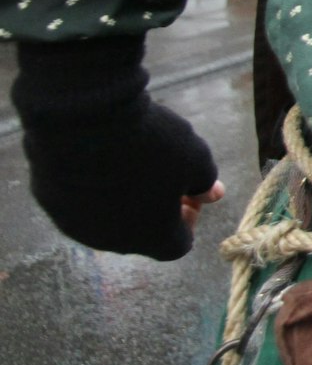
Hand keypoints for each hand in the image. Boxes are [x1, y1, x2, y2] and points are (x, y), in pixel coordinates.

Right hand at [13, 38, 221, 260]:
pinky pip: (78, 198)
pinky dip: (93, 185)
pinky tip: (101, 155)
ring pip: (106, 218)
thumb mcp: (195, 159)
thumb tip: (210, 195)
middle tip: (166, 177)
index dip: (188, 220)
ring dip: (123, 199)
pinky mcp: (49, 200)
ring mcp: (74, 223)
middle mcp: (109, 241)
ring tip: (133, 162)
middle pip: (139, 234)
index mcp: (151, 239)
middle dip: (156, 209)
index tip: (190, 194)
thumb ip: (205, 182)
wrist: (82, 120)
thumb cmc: (149, 144)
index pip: (177, 245)